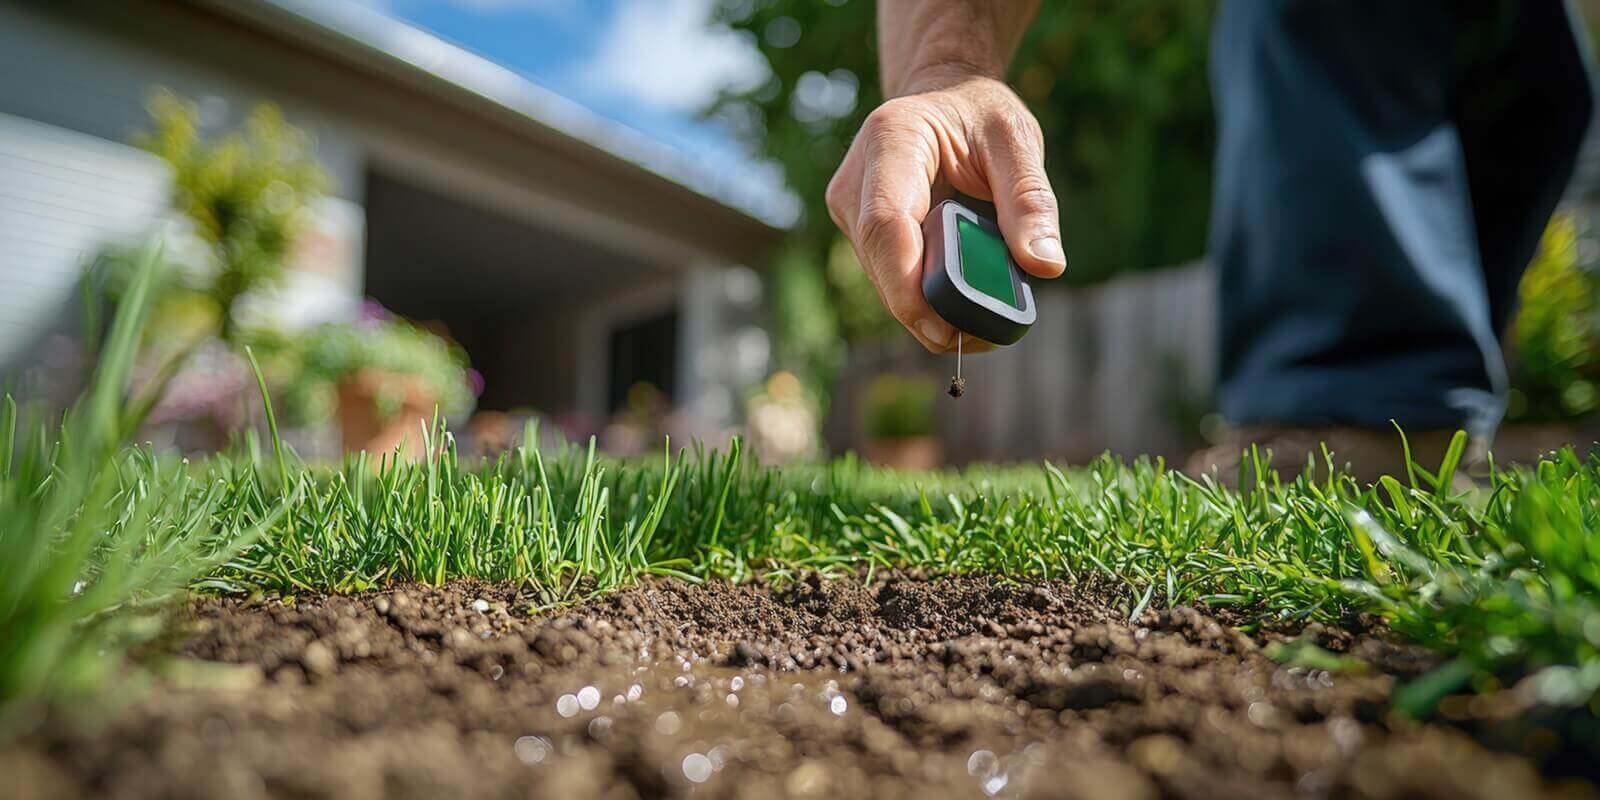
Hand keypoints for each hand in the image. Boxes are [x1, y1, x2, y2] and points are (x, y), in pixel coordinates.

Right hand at [826, 71, 1064, 352]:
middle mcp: (856, 178)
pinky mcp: (859, 231)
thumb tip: (1046, 266)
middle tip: (977, 341)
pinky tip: (959, 311)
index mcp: (891, 140)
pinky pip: (887, 276)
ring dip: (924, 311)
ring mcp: (850, 208)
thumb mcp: (1017, 142)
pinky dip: (921, 299)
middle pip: (881, 261)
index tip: (943, 327)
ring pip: (881, 278)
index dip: (907, 283)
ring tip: (978, 329)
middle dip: (923, 311)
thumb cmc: (979, 115)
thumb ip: (1031, 201)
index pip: (886, 222)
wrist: (942, 97)